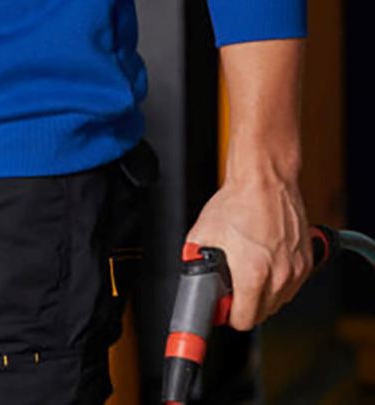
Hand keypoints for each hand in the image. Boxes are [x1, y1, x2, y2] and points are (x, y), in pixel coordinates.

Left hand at [185, 168, 311, 330]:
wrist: (266, 179)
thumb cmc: (238, 201)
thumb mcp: (202, 233)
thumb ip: (196, 262)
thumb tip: (194, 280)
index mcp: (253, 274)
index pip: (244, 320)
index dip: (229, 314)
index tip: (225, 305)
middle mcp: (279, 276)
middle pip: (262, 314)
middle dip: (245, 304)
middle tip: (234, 284)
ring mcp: (295, 270)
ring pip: (278, 301)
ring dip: (264, 294)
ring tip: (250, 268)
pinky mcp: (307, 261)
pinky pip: (292, 284)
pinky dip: (279, 279)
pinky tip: (266, 260)